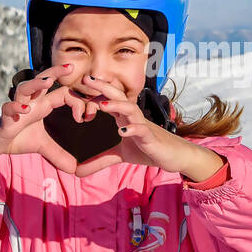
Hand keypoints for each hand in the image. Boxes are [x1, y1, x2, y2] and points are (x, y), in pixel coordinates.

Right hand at [0, 62, 92, 174]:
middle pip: (42, 80)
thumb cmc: (17, 138)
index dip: (76, 102)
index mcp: (42, 105)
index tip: (85, 117)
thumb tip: (74, 168)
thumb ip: (58, 154)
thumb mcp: (42, 146)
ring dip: (35, 84)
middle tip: (70, 66)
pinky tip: (24, 109)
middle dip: (55, 72)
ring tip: (47, 81)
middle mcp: (31, 102)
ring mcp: (17, 107)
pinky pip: (8, 108)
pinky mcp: (5, 118)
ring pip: (24, 88)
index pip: (62, 93)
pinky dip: (15, 107)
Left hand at [69, 75, 187, 176]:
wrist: (174, 156)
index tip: (79, 85)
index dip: (96, 92)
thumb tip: (77, 172)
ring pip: (131, 109)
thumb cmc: (148, 149)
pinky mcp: (152, 138)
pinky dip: (133, 129)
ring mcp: (144, 126)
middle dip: (103, 87)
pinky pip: (143, 130)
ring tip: (102, 105)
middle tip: (87, 79)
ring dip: (117, 105)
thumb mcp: (120, 156)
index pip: (109, 99)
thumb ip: (99, 160)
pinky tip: (122, 131)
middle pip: (119, 96)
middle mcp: (133, 117)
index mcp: (125, 117)